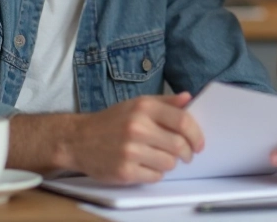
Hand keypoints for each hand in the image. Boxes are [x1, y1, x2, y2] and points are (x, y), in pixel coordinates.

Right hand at [10, 92, 203, 183]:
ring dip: (169, 163)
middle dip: (188, 153)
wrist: (77, 140)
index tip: (199, 143)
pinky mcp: (124, 171)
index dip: (196, 134)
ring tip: (159, 157)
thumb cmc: (110, 121)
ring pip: (169, 163)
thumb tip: (188, 98)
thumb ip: (164, 102)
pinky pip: (154, 176)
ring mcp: (130, 151)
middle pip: (179, 145)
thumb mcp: (136, 104)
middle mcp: (137, 128)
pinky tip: (146, 165)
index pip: (182, 120)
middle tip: (187, 155)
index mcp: (143, 108)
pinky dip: (155, 173)